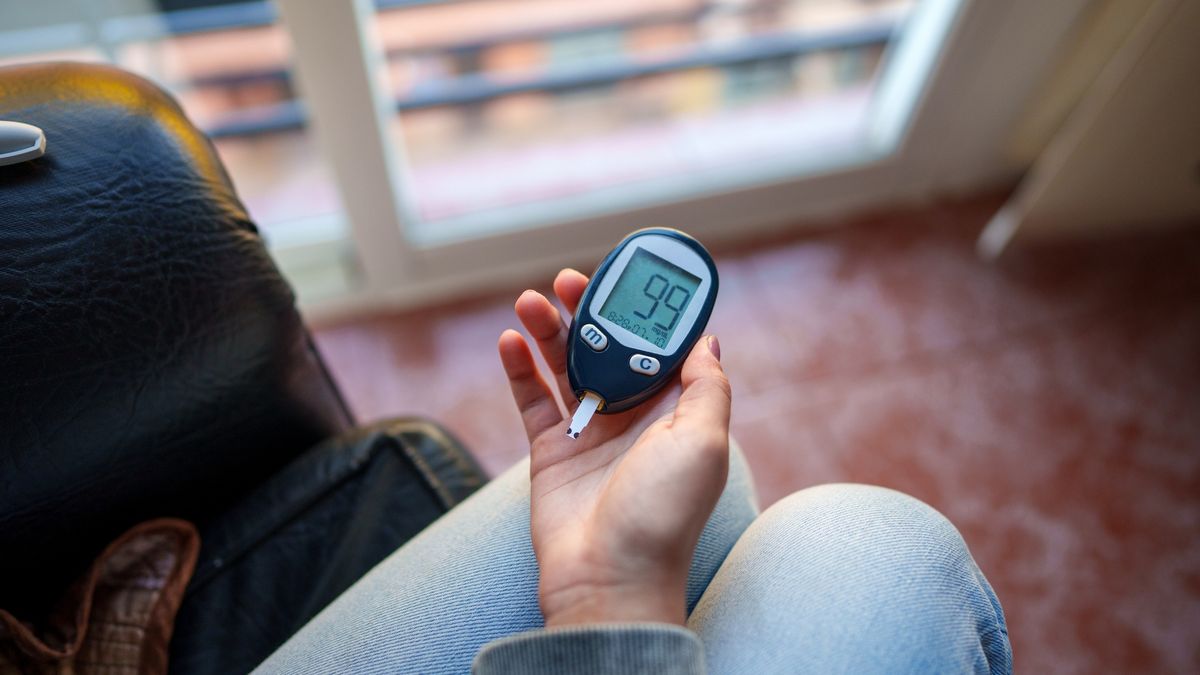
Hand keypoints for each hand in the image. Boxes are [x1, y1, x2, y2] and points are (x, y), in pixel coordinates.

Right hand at [497, 269, 730, 627]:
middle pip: (607, 346)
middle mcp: (632, 417)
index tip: (634, 275)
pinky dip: (519, 368)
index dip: (647, 310)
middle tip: (571, 280)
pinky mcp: (551, 449)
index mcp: (674, 411)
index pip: (660, 346)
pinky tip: (510, 340)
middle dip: (590, 309)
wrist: (611, 575)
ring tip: (531, 300)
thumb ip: (707, 387)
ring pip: (565, 365)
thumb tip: (708, 340)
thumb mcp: (705, 441)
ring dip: (549, 330)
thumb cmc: (665, 513)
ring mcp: (589, 431)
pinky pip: (532, 399)